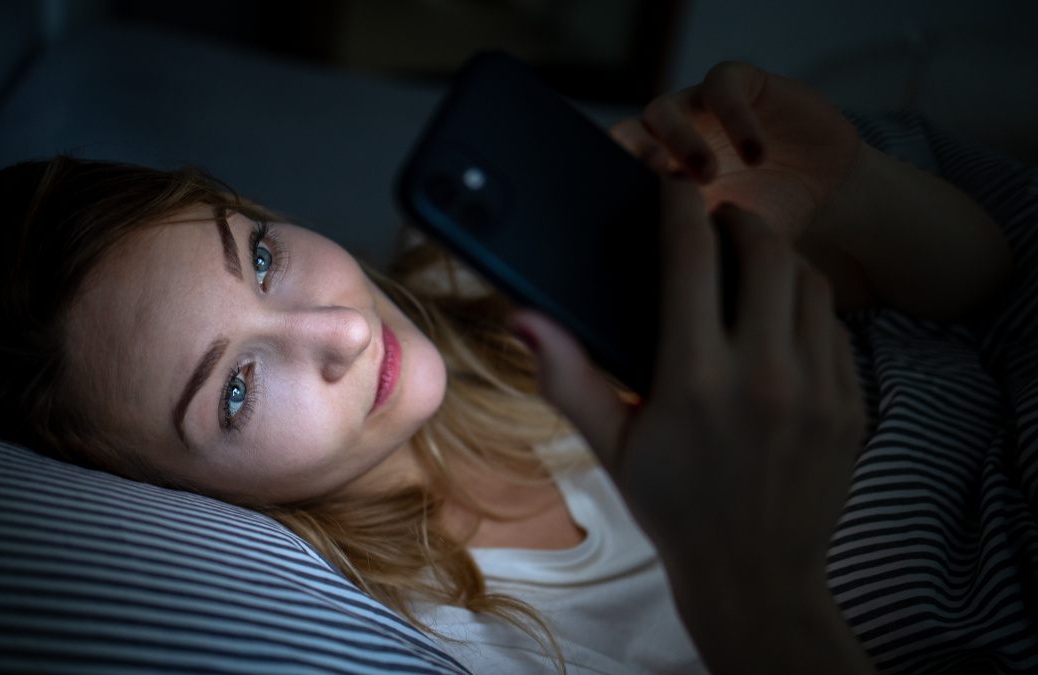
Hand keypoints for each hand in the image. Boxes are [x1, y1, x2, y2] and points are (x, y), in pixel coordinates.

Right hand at [511, 173, 869, 671]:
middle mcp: (762, 376)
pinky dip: (806, 303)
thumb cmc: (672, 506)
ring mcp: (816, 389)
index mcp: (693, 381)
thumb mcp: (610, 446)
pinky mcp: (851, 405)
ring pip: (808, 281)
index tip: (673, 188)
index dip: (680, 207)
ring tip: (749, 259)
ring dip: (778, 256)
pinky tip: (780, 314)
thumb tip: (525, 317)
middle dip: (738, 219)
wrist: (754, 575)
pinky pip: (835, 326)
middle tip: (717, 219)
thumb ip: (567, 378)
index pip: (691, 257)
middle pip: (763, 251)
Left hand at [611, 62, 863, 242]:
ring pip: (663, 111)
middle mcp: (667, 141)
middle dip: (634, 156)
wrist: (824, 184)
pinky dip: (736, 118)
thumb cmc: (770, 217)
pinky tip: (757, 153)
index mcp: (656, 178)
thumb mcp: (733, 241)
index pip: (614, 175)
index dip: (615, 188)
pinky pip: (722, 88)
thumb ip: (700, 247)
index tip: (632, 212)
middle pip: (627, 136)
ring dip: (679, 140)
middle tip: (659, 181)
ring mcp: (696, 108)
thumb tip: (669, 280)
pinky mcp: (736, 82)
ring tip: (708, 173)